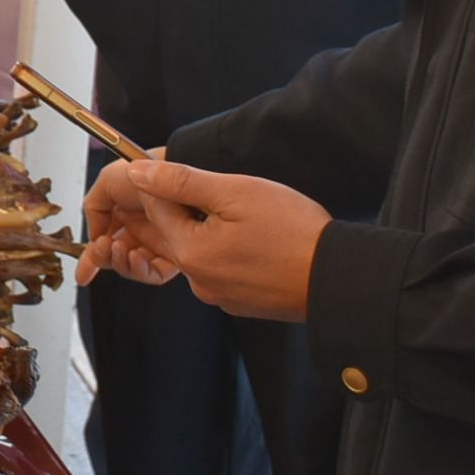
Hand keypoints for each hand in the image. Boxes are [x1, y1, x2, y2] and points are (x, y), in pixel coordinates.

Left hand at [82, 157, 328, 321]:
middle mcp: (197, 281)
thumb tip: (137, 172)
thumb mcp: (234, 192)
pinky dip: (233, 251)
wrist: (337, 278)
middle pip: (177, 232)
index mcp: (189, 253)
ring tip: (253, 217)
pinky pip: (223, 269)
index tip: (195, 172)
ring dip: (215, 229)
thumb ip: (181, 182)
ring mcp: (219, 295)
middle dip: (195, 208)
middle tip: (234, 194)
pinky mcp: (240, 302)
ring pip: (201, 250)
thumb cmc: (292, 230)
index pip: (156, 209)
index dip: (170, 183)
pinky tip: (260, 240)